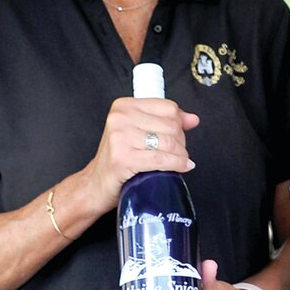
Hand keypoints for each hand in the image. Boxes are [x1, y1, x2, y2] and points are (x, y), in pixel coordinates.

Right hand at [82, 94, 199, 213]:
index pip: (169, 108)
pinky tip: (182, 167)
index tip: (177, 137)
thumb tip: (193, 119)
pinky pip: (161, 159)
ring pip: (169, 143)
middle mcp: (120, 118)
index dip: (180, 125)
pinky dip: (177, 165)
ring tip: (178, 162)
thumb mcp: (140, 133)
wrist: (97, 183)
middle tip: (175, 154)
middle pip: (171, 126)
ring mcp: (119, 137)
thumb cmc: (120, 158)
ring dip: (180, 156)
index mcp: (124, 106)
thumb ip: (167, 122)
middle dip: (180, 143)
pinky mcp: (123, 158)